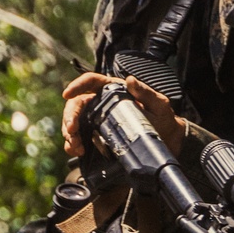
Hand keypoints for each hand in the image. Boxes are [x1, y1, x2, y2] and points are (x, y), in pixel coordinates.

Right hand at [61, 72, 186, 157]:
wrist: (166, 142)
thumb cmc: (162, 119)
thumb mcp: (159, 104)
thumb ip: (146, 92)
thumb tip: (130, 80)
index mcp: (114, 90)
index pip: (91, 82)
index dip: (78, 85)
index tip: (67, 94)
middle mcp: (102, 103)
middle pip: (77, 104)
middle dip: (70, 116)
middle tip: (72, 130)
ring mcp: (97, 120)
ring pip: (74, 122)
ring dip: (70, 134)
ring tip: (76, 146)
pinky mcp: (96, 136)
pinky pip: (79, 138)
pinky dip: (73, 145)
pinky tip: (78, 151)